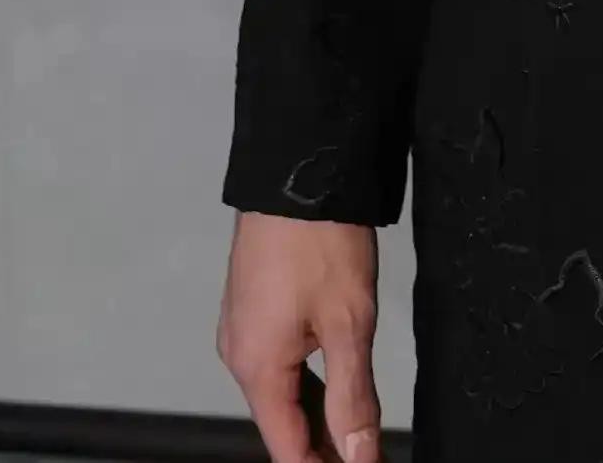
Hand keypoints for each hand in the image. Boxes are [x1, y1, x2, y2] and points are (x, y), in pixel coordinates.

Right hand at [217, 210, 382, 462]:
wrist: (298, 167)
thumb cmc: (319, 238)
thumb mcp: (349, 323)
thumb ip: (353, 397)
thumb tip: (359, 455)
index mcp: (257, 368)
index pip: (287, 448)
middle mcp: (239, 354)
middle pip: (281, 422)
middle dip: (319, 446)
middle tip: (363, 453)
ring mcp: (242, 328)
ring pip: (279, 390)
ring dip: (314, 412)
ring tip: (355, 430)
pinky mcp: (251, 306)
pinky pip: (275, 359)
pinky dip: (304, 379)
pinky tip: (333, 380)